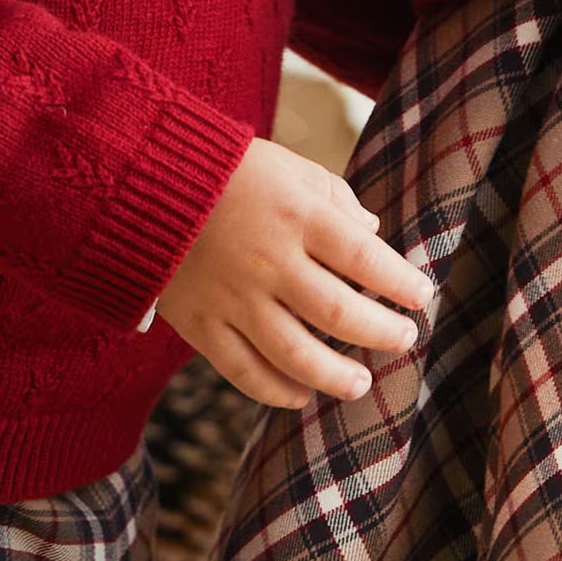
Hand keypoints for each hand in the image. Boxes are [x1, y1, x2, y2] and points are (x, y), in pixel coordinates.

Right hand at [157, 138, 430, 409]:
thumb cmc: (226, 169)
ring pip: (297, 355)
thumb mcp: (287, 165)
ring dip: (337, 377)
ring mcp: (233, 296)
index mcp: (296, 213)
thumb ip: (334, 196)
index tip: (421, 295)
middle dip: (382, 332)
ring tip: (361, 384)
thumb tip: (373, 229)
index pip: (364, 256)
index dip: (400, 282)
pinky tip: (301, 395)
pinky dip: (277, 392)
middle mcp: (269, 259)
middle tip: (403, 339)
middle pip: (340, 313)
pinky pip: (244, 371)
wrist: (140, 178)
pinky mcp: (201, 322)